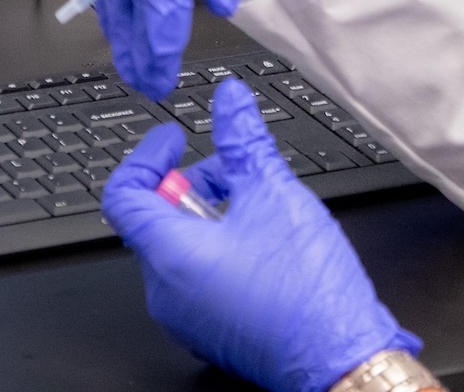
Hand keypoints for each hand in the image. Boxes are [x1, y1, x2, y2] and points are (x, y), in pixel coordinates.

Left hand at [101, 81, 413, 391]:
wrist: (341, 361)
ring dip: (208, 216)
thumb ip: (244, 141)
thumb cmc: (308, 295)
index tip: (173, 139)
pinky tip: (262, 242)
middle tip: (231, 172)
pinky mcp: (210, 331)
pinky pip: (195, 280)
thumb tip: (229, 102)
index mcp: (170, 256)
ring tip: (257, 207)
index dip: (147, 156)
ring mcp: (186, 318)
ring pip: (178, 250)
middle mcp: (166, 293)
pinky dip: (217, 250)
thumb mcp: (275, 194)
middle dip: (190, 184)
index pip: (123, 195)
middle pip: (153, 219)